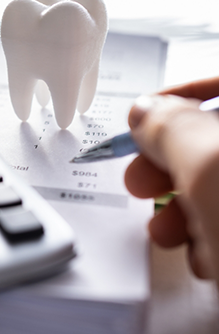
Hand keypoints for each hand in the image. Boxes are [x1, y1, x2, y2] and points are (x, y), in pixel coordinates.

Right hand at [125, 76, 218, 283]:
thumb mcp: (212, 168)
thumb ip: (171, 126)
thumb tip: (145, 111)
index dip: (181, 95)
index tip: (145, 118)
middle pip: (218, 140)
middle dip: (170, 163)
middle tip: (142, 180)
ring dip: (183, 208)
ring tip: (167, 232)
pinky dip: (211, 235)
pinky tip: (207, 259)